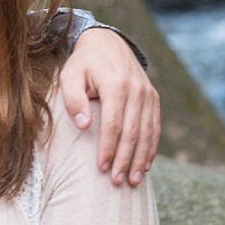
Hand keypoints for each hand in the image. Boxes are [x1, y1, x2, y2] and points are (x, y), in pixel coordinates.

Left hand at [58, 28, 160, 185]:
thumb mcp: (69, 75)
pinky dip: (151, 148)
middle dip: (124, 159)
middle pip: (132, 132)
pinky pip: (155, 127)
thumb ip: (73, 100)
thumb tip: (84, 127)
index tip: (101, 168)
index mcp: (115, 84)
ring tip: (132, 181)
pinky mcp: (153, 97)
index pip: (114, 124)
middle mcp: (136, 89)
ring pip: (147, 132)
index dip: (108, 148)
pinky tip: (145, 165)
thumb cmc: (82, 63)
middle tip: (117, 182)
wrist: (107, 42)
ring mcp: (148, 93)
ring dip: (140, 159)